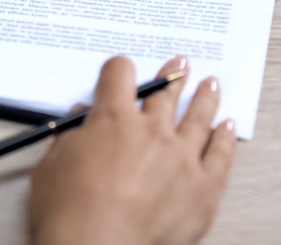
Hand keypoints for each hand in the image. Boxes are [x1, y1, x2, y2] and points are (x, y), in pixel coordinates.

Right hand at [28, 56, 236, 244]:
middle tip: (180, 65)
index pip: (119, 76)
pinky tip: (227, 128)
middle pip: (165, 93)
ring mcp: (182, 158)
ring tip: (210, 85)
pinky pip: (221, 154)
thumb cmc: (69, 214)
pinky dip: (225, 138)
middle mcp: (152, 132)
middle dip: (172, 76)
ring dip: (204, 98)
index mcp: (114, 119)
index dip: (118, 70)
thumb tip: (78, 123)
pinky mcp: (204, 187)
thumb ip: (68, 139)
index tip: (122, 71)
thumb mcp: (52, 167)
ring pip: (199, 117)